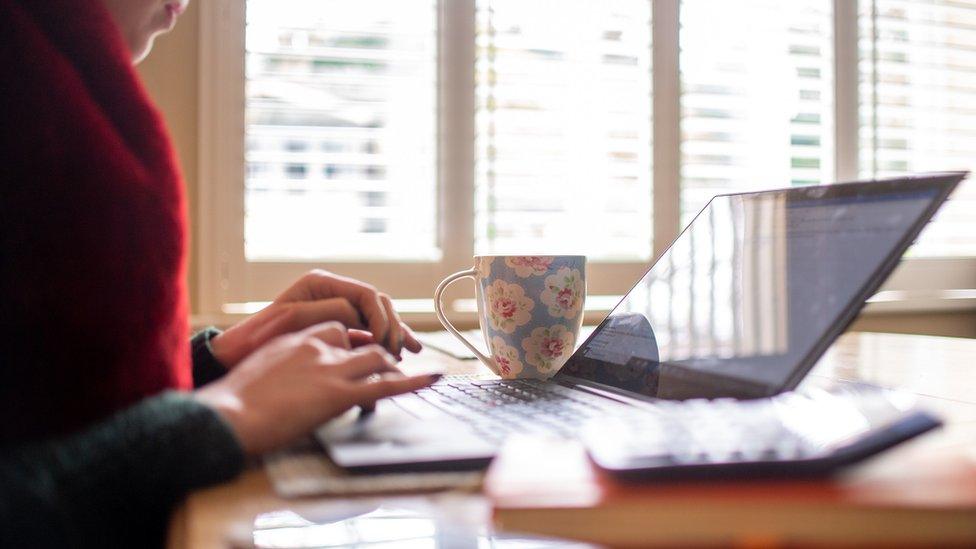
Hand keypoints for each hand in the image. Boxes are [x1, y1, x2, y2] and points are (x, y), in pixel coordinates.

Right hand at [195, 322, 438, 454]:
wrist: (227, 416)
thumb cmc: (234, 402)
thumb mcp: (262, 371)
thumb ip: (283, 367)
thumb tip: (290, 381)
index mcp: (297, 337)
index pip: (339, 327)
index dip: (355, 341)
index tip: (362, 350)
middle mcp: (318, 345)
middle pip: (363, 339)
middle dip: (381, 349)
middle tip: (392, 362)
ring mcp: (330, 368)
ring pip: (378, 357)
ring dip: (394, 366)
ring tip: (405, 374)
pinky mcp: (339, 394)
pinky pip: (386, 385)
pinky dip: (414, 382)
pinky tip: (433, 378)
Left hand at [210, 269, 421, 367]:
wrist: (238, 357)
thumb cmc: (259, 338)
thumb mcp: (293, 319)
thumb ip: (330, 312)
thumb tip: (359, 316)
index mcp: (321, 283)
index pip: (365, 295)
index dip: (380, 317)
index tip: (384, 341)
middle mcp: (331, 293)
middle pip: (377, 304)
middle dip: (392, 326)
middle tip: (399, 351)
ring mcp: (335, 310)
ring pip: (377, 317)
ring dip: (395, 333)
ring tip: (409, 350)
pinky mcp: (337, 329)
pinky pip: (368, 331)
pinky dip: (384, 342)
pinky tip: (398, 353)